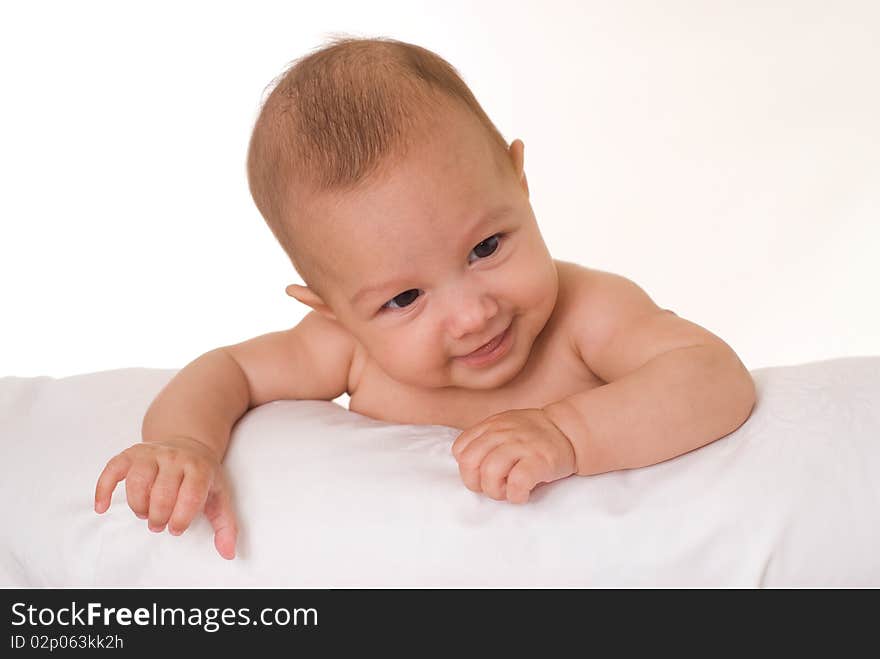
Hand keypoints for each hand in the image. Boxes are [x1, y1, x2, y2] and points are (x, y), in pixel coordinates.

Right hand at [94, 437, 237, 559]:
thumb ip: (226, 526)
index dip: (181, 518)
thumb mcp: (219, 497)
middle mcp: (175, 457)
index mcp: (199, 468)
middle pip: (162, 492)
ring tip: (144, 513)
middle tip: (159, 523)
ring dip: (138, 506)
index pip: (191, 495)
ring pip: (137, 481)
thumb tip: (228, 553)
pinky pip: (112, 469)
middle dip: (159, 516)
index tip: (176, 528)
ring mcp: (152, 454)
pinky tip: (103, 507)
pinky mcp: (131, 454)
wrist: (189, 443)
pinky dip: (104, 489)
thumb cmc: (202, 477)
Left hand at [451, 408, 576, 503]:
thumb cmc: (534, 436)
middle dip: (476, 483)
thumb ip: (485, 440)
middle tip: (494, 487)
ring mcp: (521, 445)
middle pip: (469, 463)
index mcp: (491, 426)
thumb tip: (468, 468)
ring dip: (495, 491)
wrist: (570, 431)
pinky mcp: (540, 460)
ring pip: (489, 473)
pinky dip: (516, 495)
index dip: (468, 469)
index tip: (482, 475)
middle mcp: (502, 432)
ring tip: (508, 492)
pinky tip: (522, 494)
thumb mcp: (505, 427)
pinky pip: (517, 483)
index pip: (460, 449)